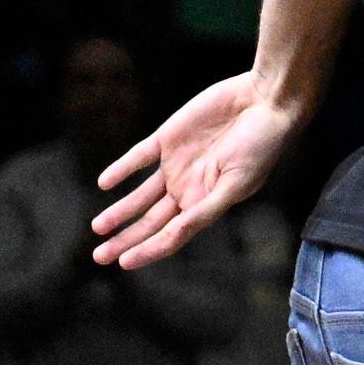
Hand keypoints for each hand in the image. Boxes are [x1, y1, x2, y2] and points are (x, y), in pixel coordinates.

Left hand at [91, 72, 303, 266]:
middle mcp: (189, 187)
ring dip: (119, 211)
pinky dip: (121, 170)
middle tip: (99, 256)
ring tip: (97, 227)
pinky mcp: (168, 138)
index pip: (172, 234)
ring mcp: (177, 164)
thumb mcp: (236, 184)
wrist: (266, 101)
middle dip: (126, 239)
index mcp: (207, 203)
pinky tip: (104, 183)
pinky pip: (138, 158)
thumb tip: (176, 235)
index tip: (124, 263)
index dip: (148, 250)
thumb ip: (204, 210)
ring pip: (140, 195)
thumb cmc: (262, 145)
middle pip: (150, 221)